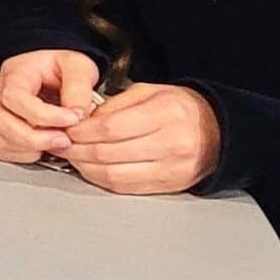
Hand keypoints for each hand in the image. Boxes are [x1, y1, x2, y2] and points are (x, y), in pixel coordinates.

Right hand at [0, 49, 101, 163]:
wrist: (54, 76)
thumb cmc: (61, 69)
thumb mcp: (78, 66)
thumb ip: (79, 87)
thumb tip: (79, 114)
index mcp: (15, 73)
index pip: (14, 96)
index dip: (42, 113)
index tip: (71, 119)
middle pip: (0, 120)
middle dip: (34, 137)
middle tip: (65, 140)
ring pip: (0, 138)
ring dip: (31, 147)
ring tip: (58, 143)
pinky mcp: (1, 131)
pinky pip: (3, 150)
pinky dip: (24, 155)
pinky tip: (44, 148)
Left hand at [58, 83, 221, 194]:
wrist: (218, 132)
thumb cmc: (180, 108)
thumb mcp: (149, 92)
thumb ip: (115, 105)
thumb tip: (83, 119)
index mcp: (165, 114)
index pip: (110, 127)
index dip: (81, 130)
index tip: (66, 128)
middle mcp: (170, 144)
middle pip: (108, 153)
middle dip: (77, 149)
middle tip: (61, 143)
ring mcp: (170, 169)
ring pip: (114, 174)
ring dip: (85, 167)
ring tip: (72, 156)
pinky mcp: (168, 186)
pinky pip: (126, 187)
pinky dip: (102, 179)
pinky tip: (90, 169)